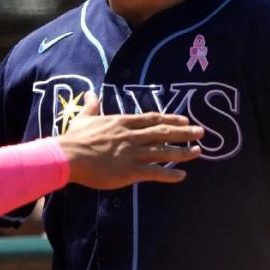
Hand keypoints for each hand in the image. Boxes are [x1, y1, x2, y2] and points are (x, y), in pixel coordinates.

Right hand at [57, 93, 202, 189]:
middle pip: (164, 133)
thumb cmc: (75, 138)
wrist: (69, 156)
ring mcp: (133, 154)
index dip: (170, 119)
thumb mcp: (84, 118)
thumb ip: (91, 107)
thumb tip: (90, 94)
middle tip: (201, 132)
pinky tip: (182, 175)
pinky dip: (170, 174)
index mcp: (123, 123)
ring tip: (198, 152)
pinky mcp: (130, 172)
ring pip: (164, 152)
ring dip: (183, 152)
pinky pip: (155, 173)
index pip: (152, 119)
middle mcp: (132, 136)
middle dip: (184, 132)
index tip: (184, 119)